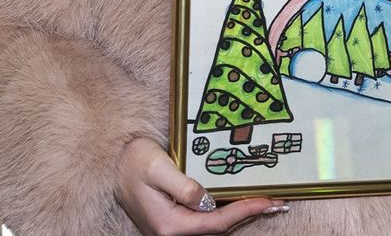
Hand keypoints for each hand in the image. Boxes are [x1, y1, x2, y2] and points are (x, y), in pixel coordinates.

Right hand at [116, 137, 287, 234]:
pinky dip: (226, 210)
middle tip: (277, 203)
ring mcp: (173, 227)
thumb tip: (207, 199)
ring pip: (214, 224)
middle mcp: (172, 231)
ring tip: (265, 202)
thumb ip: (183, 186)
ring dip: (239, 213)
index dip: (245, 211)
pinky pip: (206, 218)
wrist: (113, 163)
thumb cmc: (133, 162)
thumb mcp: (157, 168)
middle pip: (219, 227)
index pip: (217, 221)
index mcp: (170, 224)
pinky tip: (239, 201)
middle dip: (249, 214)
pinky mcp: (174, 219)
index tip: (268, 200)